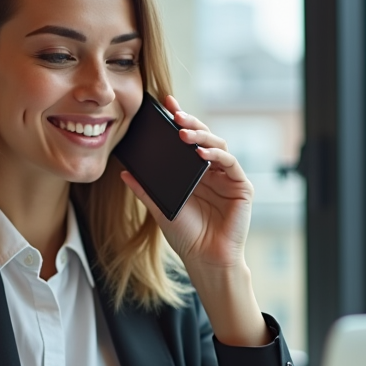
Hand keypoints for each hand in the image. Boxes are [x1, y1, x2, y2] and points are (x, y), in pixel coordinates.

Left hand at [120, 94, 252, 273]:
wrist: (206, 260)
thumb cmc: (186, 236)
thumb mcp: (160, 209)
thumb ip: (145, 190)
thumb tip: (124, 172)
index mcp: (194, 173)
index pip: (187, 141)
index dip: (179, 121)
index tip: (165, 105)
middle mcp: (213, 171)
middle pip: (203, 137)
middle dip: (189, 122)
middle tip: (174, 113)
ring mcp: (228, 177)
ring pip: (218, 145)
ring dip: (202, 135)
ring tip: (183, 132)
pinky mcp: (241, 187)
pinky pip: (230, 164)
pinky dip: (217, 155)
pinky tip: (201, 153)